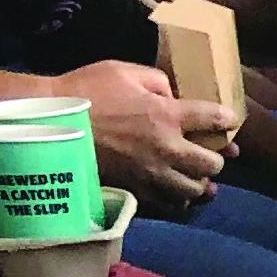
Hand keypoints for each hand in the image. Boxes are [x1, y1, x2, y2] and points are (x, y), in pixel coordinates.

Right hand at [54, 60, 233, 206]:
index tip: (227, 121)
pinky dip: (178, 201)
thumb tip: (173, 97)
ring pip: (194, 190)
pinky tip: (175, 192)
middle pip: (212, 163)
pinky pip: (169, 205)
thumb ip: (158, 82)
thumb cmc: (85, 91)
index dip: (226, 119)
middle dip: (216, 158)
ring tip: (197, 177)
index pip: (215, 119)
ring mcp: (151, 174)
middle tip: (211, 153)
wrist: (49, 124)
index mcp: (167, 115)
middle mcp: (166, 148)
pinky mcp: (134, 191)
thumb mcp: (124, 71)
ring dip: (200, 183)